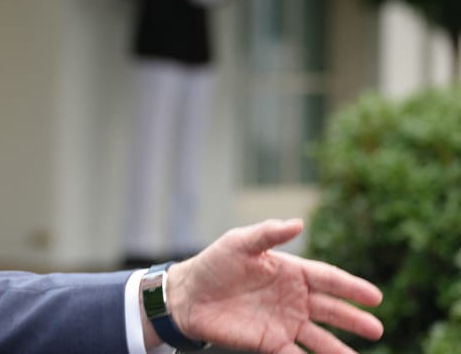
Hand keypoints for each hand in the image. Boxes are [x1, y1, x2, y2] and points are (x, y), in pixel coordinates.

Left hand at [159, 219, 382, 353]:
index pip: (327, 279)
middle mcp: (292, 299)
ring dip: (338, 349)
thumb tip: (298, 222)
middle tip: (375, 330)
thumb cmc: (214, 264)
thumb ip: (268, 233)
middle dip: (353, 320)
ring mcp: (283, 322)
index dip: (351, 287)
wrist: (188, 295)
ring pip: (318, 338)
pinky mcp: (269, 342)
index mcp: (290, 272)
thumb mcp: (239, 242)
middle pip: (330, 310)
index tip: (375, 297)